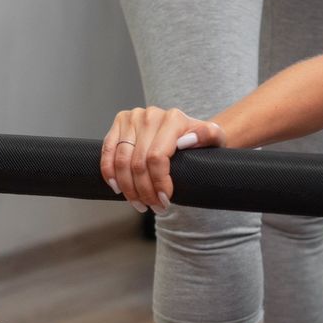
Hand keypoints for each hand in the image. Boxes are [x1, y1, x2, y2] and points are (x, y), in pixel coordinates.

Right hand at [102, 107, 225, 212]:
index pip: (157, 158)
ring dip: (128, 187)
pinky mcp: (119, 122)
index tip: (165, 201)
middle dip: (144, 191)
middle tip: (153, 207)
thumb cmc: (201, 142)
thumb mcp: (215, 139)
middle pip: (138, 163)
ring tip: (139, 203)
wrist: (188, 131)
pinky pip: (108, 151)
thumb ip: (209, 135)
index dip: (158, 183)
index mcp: (173, 118)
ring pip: (121, 160)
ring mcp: (133, 117)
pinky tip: (117, 188)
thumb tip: (187, 140)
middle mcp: (150, 115)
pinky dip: (109, 172)